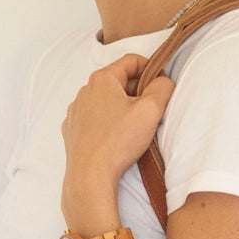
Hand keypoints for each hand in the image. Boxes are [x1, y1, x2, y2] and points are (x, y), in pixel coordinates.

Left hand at [60, 54, 175, 212]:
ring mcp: (76, 110)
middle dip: (137, 92)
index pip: (132, 61)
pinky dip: (107, 123)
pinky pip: (94, 119)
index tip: (161, 87)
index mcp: (102, 79)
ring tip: (133, 129)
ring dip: (121, 108)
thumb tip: (165, 81)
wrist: (90, 177)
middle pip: (119, 81)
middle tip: (151, 113)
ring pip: (106, 101)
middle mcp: (85, 90)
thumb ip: (162, 89)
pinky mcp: (73, 130)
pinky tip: (115, 138)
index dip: (152, 70)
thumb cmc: (118, 143)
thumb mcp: (150, 111)